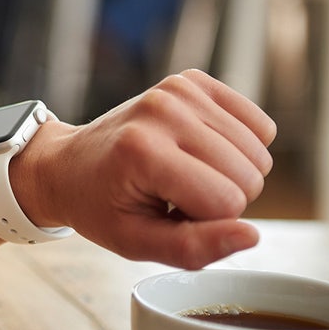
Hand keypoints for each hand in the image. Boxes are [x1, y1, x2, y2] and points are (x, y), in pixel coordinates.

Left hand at [17, 69, 276, 268]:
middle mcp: (163, 111)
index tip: (169, 213)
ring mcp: (179, 90)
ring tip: (183, 173)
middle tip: (175, 194)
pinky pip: (260, 125)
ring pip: (259, 153)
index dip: (207, 222)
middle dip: (222, 198)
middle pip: (249, 175)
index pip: (227, 203)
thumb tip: (252, 236)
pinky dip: (240, 146)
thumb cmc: (101, 207)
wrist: (68, 165)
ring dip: (230, 173)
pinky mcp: (193, 81)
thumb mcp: (136, 242)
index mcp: (144, 152)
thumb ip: (194, 247)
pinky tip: (201, 152)